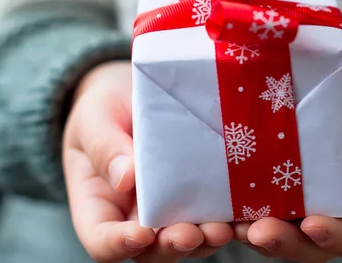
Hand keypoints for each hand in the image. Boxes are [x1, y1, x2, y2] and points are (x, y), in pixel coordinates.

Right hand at [63, 62, 233, 262]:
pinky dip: (229, 218)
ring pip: (186, 238)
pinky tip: (245, 213)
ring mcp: (170, 209)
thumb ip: (104, 146)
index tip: (141, 233)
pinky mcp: (200, 195)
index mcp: (99, 206)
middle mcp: (134, 217)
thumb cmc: (104, 108)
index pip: (102, 240)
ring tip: (223, 228)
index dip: (119, 244)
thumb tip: (125, 178)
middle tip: (191, 234)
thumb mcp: (95, 119)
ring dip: (205, 239)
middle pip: (150, 249)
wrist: (135, 94)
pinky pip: (213, 213)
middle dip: (171, 245)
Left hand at [233, 57, 341, 261]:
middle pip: (315, 245)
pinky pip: (267, 200)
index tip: (314, 225)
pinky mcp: (288, 182)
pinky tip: (224, 196)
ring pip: (285, 229)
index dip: (339, 240)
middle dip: (286, 242)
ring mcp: (312, 200)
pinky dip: (246, 204)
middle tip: (258, 231)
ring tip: (231, 223)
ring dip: (258, 230)